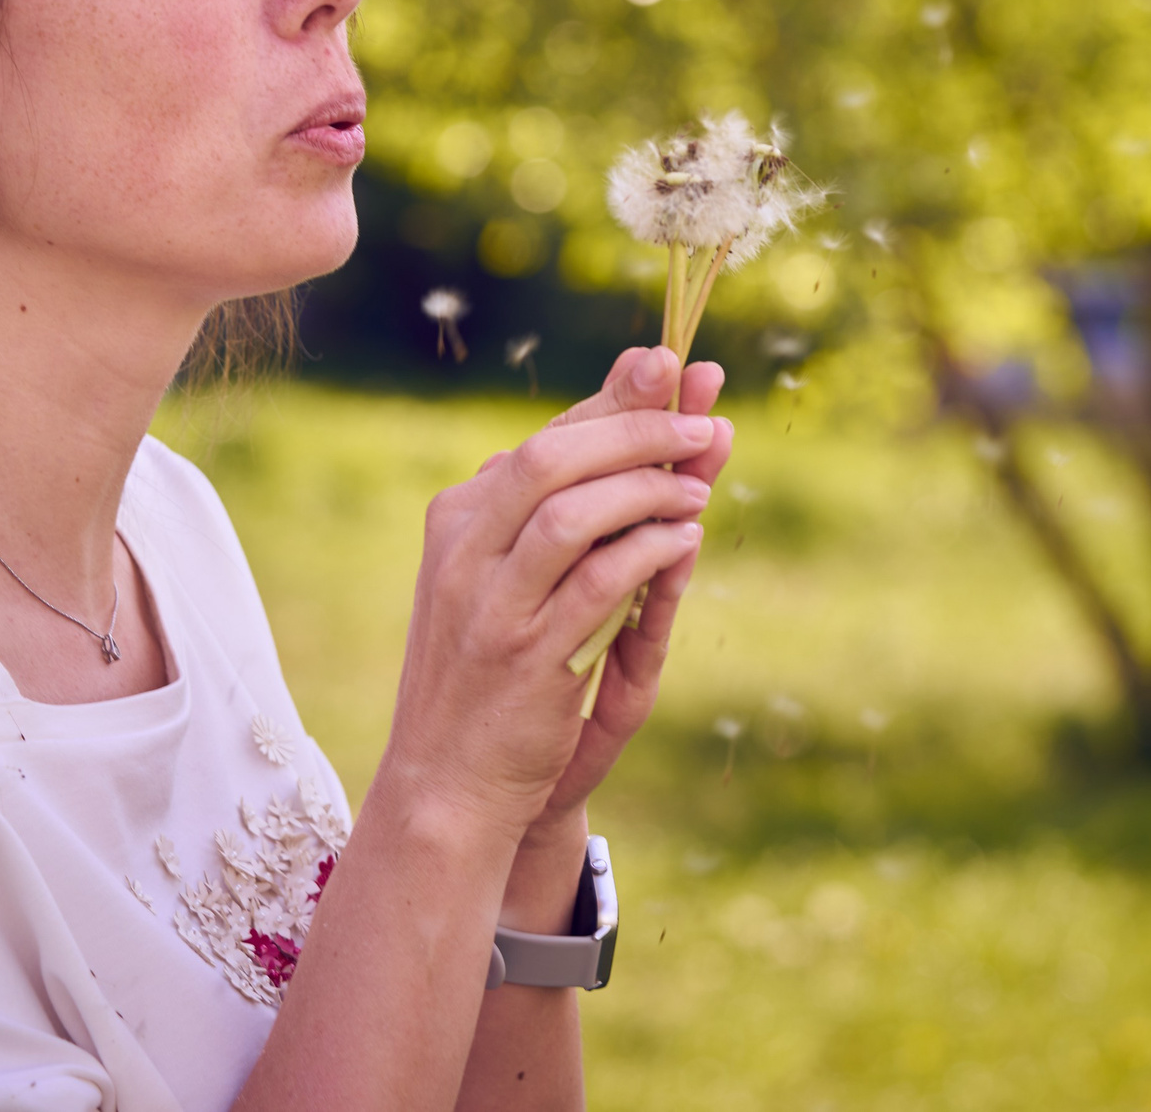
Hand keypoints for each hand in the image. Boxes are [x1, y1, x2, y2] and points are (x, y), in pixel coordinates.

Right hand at [374, 348, 729, 849]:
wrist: (447, 783)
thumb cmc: (491, 672)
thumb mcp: (510, 579)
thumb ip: (562, 511)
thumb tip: (633, 430)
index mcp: (457, 521)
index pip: (543, 440)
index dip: (614, 401)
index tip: (672, 368)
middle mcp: (463, 552)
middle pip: (552, 457)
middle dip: (635, 430)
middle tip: (703, 425)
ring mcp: (489, 604)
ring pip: (570, 512)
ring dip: (647, 490)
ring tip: (699, 490)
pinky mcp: (526, 658)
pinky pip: (598, 585)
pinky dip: (649, 554)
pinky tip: (685, 543)